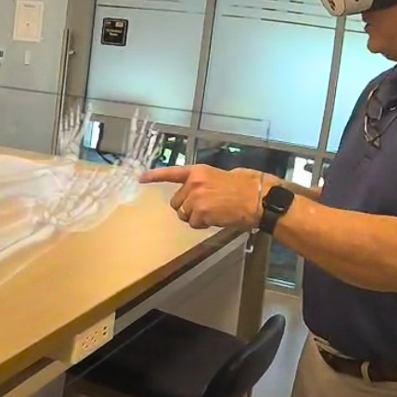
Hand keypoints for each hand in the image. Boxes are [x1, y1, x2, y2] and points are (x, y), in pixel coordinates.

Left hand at [140, 165, 271, 229]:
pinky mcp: (200, 212)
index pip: (171, 173)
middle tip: (205, 208)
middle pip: (176, 202)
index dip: (154, 176)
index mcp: (197, 172)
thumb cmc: (243, 187)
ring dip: (195, 217)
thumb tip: (196, 194)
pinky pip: (194, 224)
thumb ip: (202, 183)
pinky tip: (216, 218)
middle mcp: (193, 183)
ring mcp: (195, 198)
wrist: (255, 197)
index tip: (140, 178)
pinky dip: (203, 224)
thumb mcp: (218, 177)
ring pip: (184, 214)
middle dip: (186, 208)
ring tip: (213, 212)